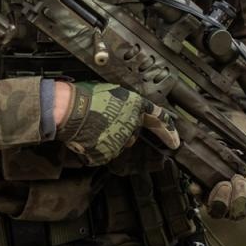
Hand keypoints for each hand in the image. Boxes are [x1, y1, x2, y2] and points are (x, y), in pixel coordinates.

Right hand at [55, 80, 178, 151]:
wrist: (69, 109)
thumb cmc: (86, 96)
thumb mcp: (113, 92)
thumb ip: (125, 104)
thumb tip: (125, 110)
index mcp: (136, 106)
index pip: (160, 119)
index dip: (169, 132)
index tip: (175, 143)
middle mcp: (132, 124)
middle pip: (132, 134)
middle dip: (121, 131)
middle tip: (102, 123)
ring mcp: (120, 141)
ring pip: (117, 144)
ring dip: (106, 138)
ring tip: (90, 127)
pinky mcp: (108, 152)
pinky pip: (103, 153)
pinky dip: (95, 148)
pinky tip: (86, 137)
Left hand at [204, 138, 245, 219]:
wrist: (225, 152)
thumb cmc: (245, 160)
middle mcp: (236, 206)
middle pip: (238, 213)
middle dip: (240, 196)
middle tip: (238, 178)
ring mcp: (219, 203)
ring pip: (218, 211)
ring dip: (222, 198)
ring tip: (224, 183)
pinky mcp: (202, 195)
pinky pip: (199, 198)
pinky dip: (198, 191)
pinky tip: (197, 185)